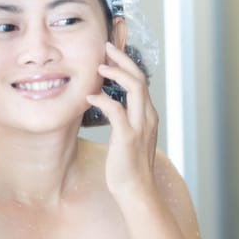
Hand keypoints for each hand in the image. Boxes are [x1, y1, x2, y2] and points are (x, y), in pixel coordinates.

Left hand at [86, 42, 158, 197]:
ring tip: (100, 66)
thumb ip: (125, 118)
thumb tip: (110, 103)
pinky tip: (90, 97)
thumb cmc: (128, 165)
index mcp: (148, 115)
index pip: (141, 81)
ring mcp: (140, 126)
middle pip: (140, 78)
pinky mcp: (128, 137)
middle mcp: (148, 116)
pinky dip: (104, 100)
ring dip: (117, 73)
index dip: (127, 64)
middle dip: (123, 59)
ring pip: (135, 88)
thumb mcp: (130, 136)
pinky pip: (117, 111)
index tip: (112, 53)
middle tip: (107, 47)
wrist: (137, 191)